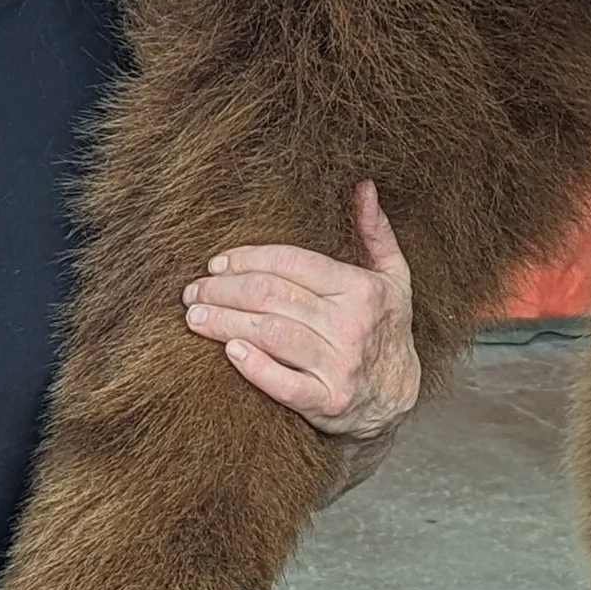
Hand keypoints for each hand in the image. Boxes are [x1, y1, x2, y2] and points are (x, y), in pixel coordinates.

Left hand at [181, 178, 421, 441]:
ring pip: (271, 334)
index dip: (249, 258)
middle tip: (194, 291)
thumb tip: (363, 187)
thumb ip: (375, 233)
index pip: (293, 263)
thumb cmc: (385, 330)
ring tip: (195, 318)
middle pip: (273, 296)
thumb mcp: (393, 278)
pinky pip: (285, 384)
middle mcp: (352, 324)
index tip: (217, 263)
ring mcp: (341, 365)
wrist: (397, 398)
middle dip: (224, 290)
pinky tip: (229, 352)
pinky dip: (254, 367)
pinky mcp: (329, 402)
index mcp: (362, 289)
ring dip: (225, 322)